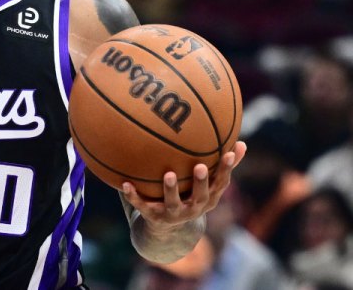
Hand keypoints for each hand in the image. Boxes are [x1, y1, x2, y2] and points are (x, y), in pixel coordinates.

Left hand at [122, 141, 246, 229]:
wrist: (167, 226)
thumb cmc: (191, 195)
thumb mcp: (208, 184)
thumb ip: (223, 166)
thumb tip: (243, 143)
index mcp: (208, 198)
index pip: (220, 184)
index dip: (226, 170)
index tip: (228, 153)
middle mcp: (193, 208)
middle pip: (200, 197)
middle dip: (201, 182)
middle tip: (200, 166)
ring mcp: (173, 214)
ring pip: (173, 203)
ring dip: (171, 189)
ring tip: (169, 174)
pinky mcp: (153, 216)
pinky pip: (142, 206)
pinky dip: (134, 196)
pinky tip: (125, 184)